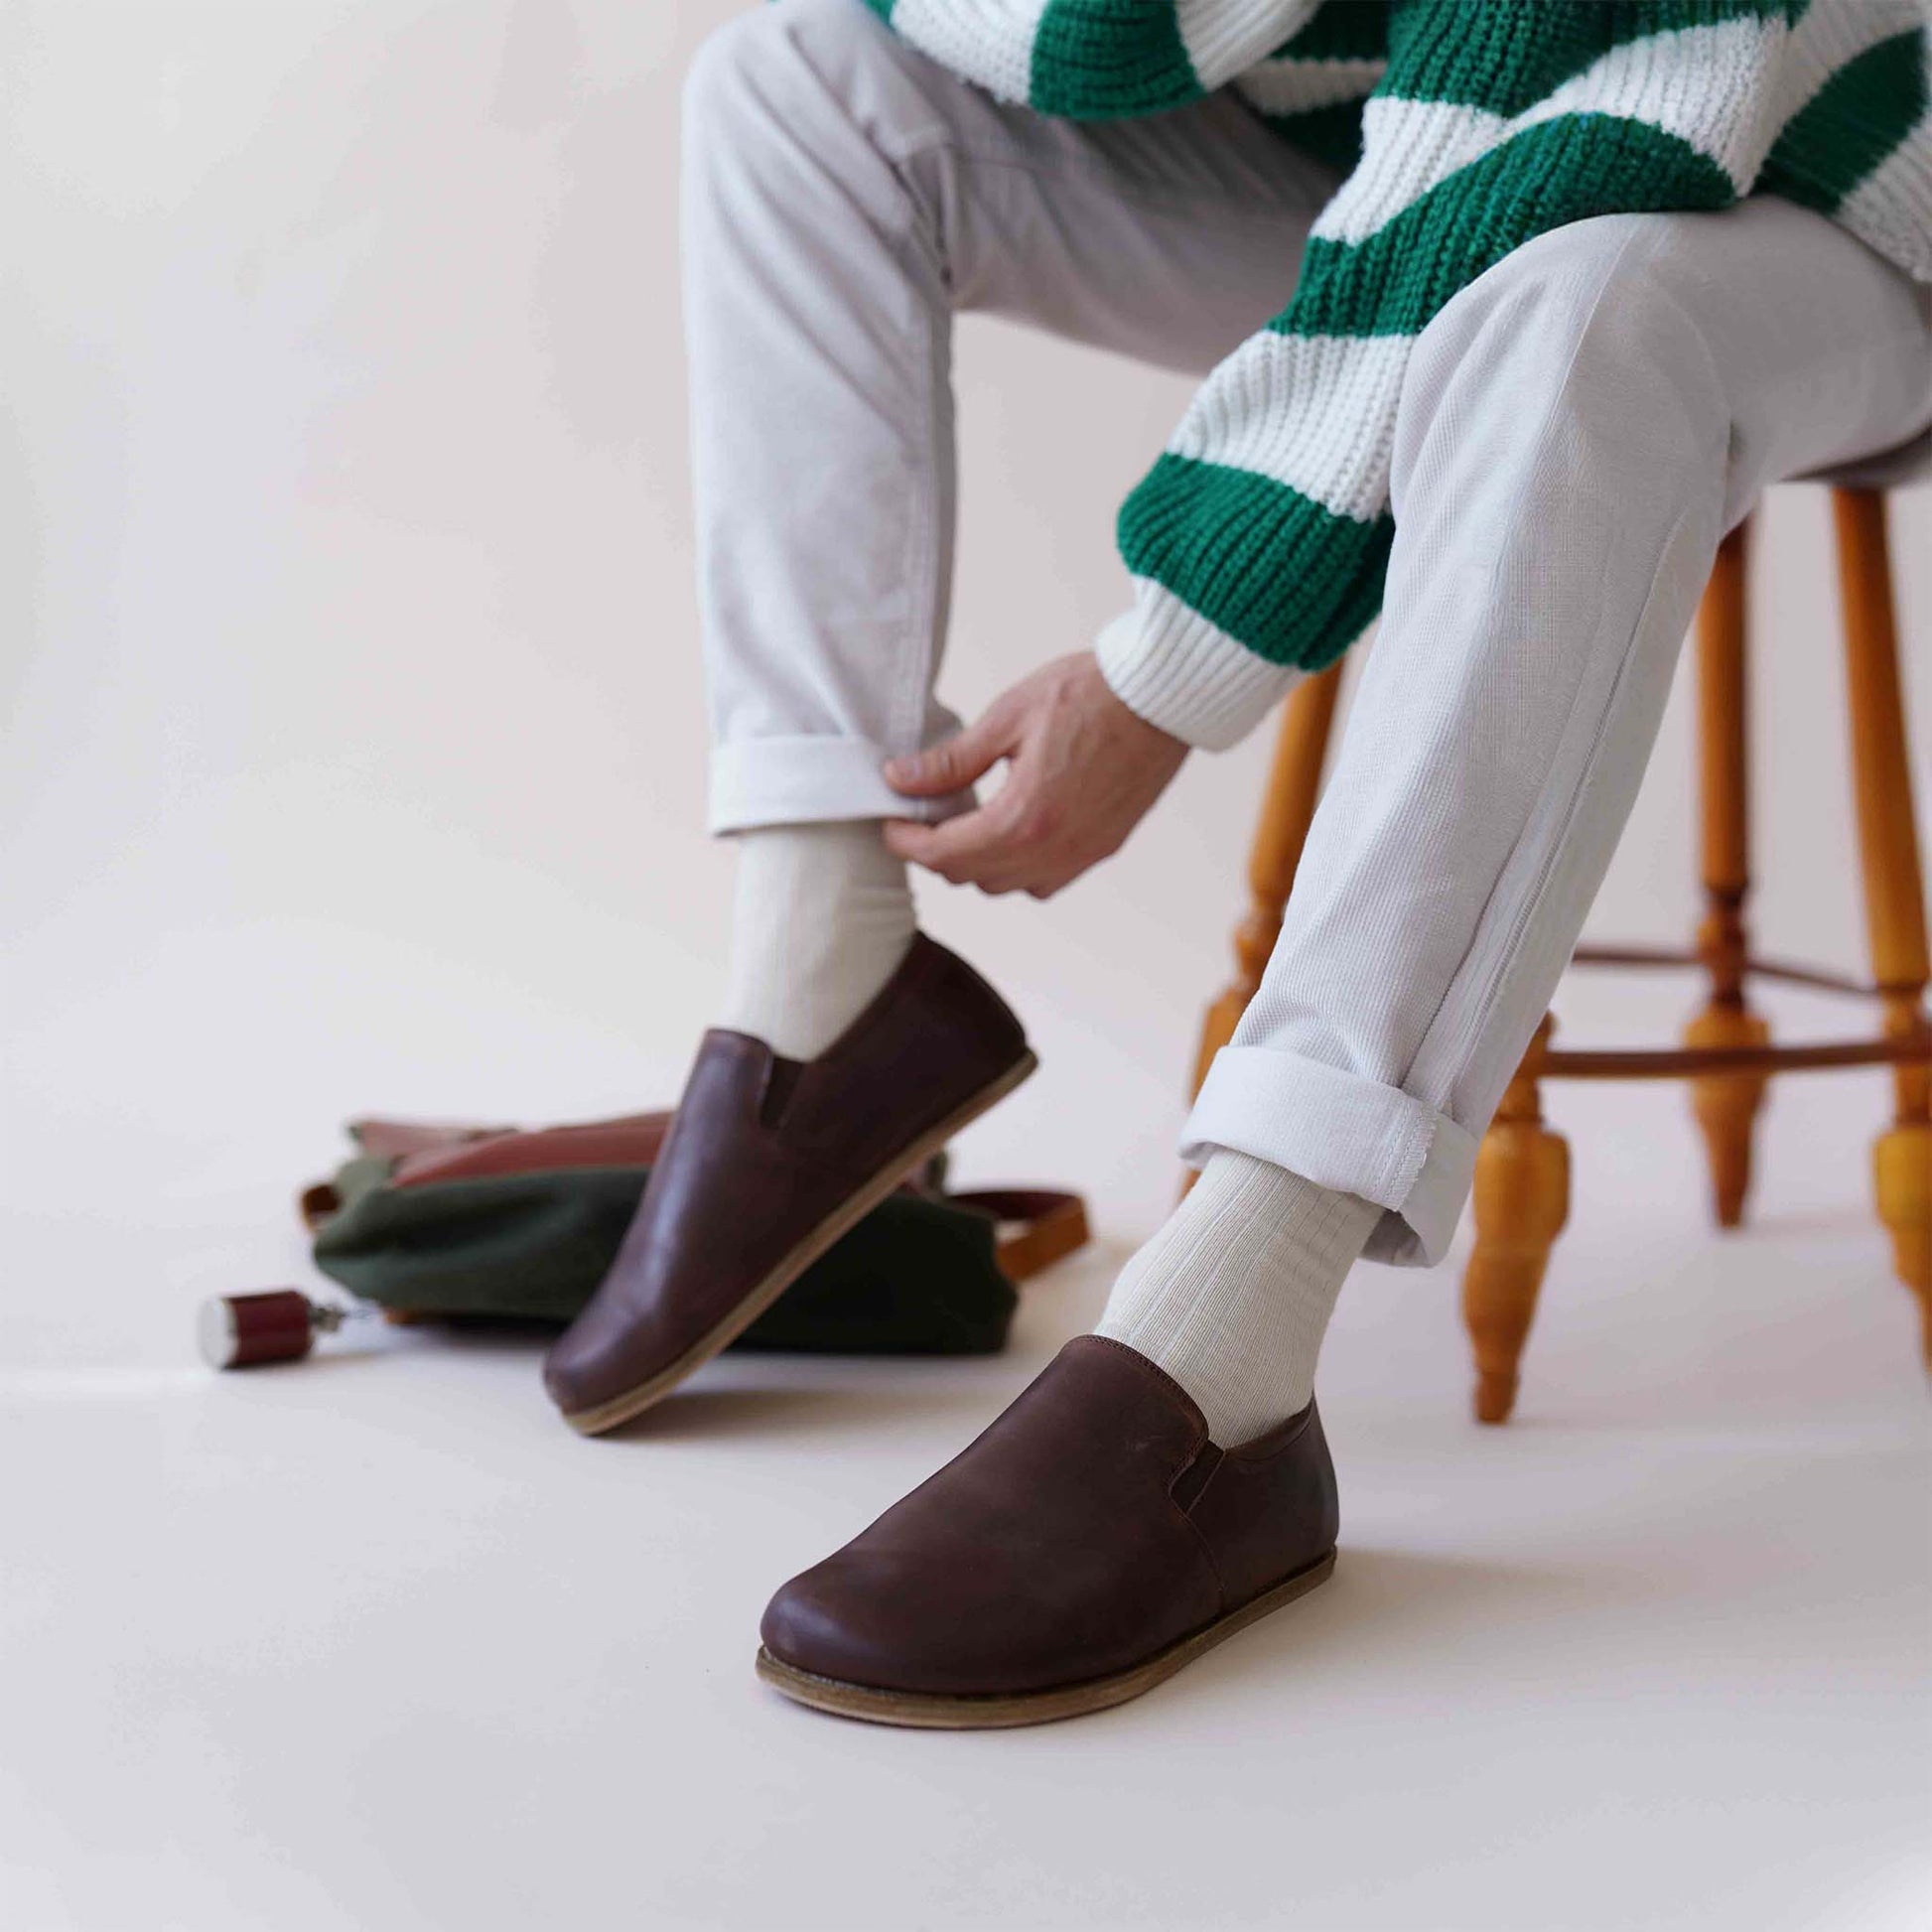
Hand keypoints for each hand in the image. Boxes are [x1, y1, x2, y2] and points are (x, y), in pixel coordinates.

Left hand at [882, 653, 1187, 897]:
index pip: (944, 853)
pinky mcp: (1103, 847)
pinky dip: (1017, 868)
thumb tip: (900, 780)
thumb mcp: (1008, 718)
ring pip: (1008, 886)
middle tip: (921, 817)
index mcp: (1024, 817)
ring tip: (964, 823)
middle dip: (937, 853)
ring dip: (977, 864)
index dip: (906, 842)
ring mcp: (1082, 854)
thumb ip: (951, 760)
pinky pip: (1045, 881)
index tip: (889, 823)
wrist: (1163, 695)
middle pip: (972, 877)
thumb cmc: (1090, 694)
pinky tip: (1010, 831)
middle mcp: (1053, 849)